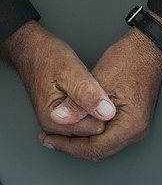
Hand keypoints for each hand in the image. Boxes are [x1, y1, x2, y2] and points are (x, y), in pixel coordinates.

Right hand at [0, 20, 114, 135]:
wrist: (32, 52)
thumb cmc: (48, 59)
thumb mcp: (72, 71)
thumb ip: (88, 94)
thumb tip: (107, 113)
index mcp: (55, 121)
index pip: (97, 128)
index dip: (103, 111)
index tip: (97, 93)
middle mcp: (55, 130)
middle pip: (95, 132)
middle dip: (99, 114)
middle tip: (92, 93)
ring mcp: (58, 128)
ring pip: (92, 130)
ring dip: (95, 114)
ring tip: (87, 95)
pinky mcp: (62, 124)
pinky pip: (87, 126)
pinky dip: (90, 115)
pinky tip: (86, 101)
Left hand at [37, 28, 161, 160]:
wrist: (148, 51)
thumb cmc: (129, 61)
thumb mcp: (98, 80)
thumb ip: (78, 104)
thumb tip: (59, 119)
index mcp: (131, 125)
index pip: (96, 148)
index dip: (69, 146)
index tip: (49, 138)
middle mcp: (137, 131)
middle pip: (101, 152)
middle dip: (73, 147)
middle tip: (49, 138)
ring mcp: (138, 128)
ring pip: (105, 146)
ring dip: (82, 142)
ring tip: (59, 133)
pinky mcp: (134, 122)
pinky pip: (111, 137)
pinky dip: (92, 135)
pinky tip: (77, 125)